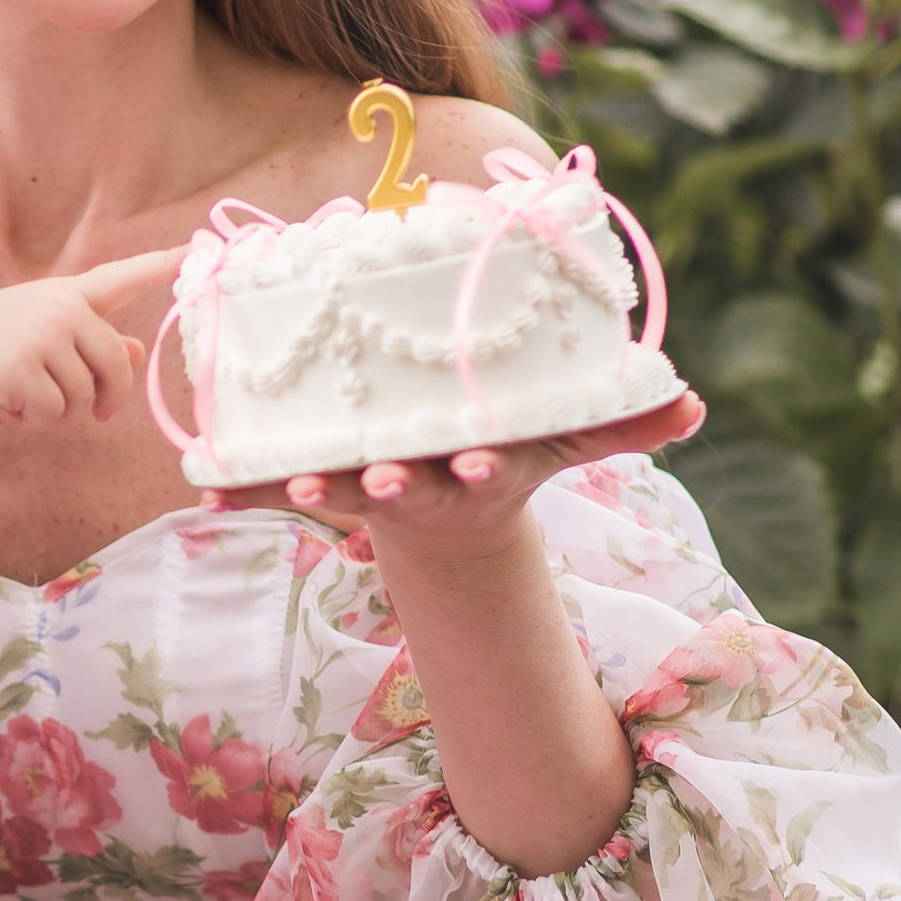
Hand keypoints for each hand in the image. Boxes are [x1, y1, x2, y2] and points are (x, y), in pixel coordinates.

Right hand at [0, 247, 186, 426]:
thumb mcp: (41, 333)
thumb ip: (90, 342)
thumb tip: (137, 352)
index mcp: (67, 295)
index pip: (119, 278)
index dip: (158, 267)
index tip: (192, 251)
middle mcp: (61, 311)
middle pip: (116, 367)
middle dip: (106, 397)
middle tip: (94, 412)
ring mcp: (43, 340)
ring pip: (83, 399)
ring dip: (58, 411)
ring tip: (23, 393)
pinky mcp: (24, 372)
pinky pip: (53, 414)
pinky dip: (33, 420)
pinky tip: (8, 402)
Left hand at [221, 394, 704, 564]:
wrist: (447, 497)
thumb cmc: (508, 448)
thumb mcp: (565, 436)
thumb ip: (624, 422)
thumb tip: (693, 404)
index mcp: (477, 471)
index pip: (480, 472)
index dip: (473, 471)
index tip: (468, 466)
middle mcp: (421, 483)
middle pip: (402, 489)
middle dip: (385, 486)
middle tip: (372, 479)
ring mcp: (369, 485)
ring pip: (337, 489)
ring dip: (310, 488)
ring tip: (286, 483)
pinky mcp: (325, 479)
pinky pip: (274, 485)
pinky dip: (243, 490)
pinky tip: (207, 493)